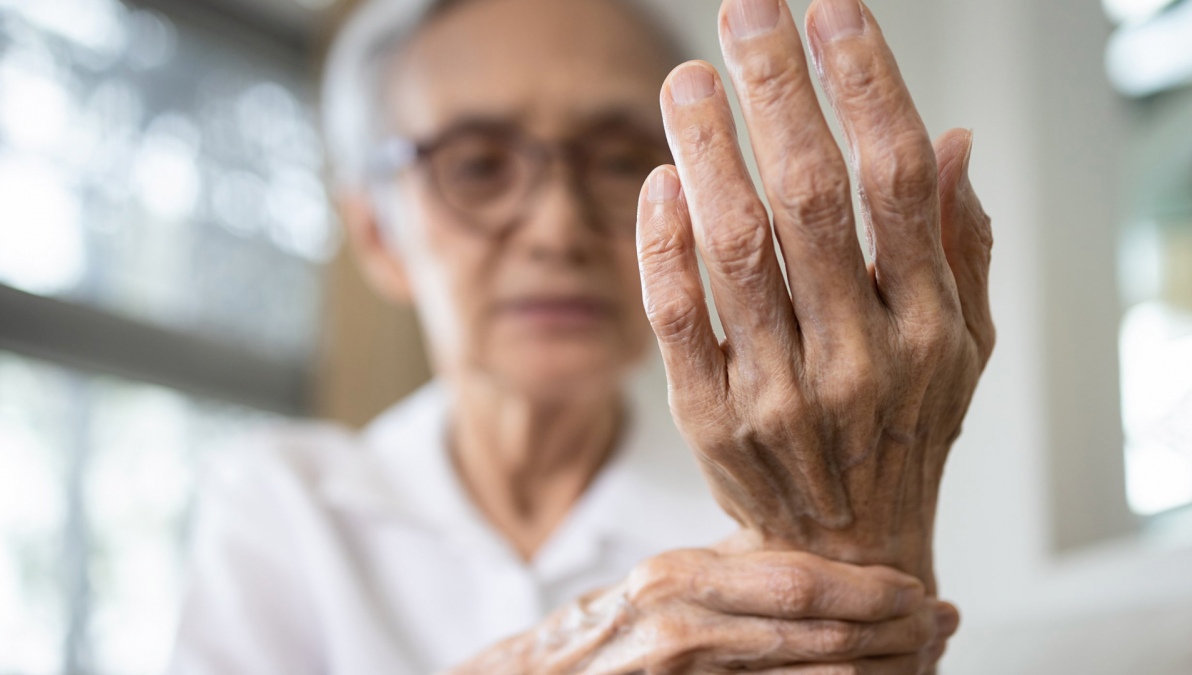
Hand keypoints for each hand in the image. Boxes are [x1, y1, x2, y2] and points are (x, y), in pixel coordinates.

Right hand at [446, 541, 958, 673]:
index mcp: (681, 572)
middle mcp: (678, 617)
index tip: (923, 588)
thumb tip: (830, 563)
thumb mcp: (674, 584)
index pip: (801, 578)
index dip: (873, 587)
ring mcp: (679, 667)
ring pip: (810, 672)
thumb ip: (742, 573)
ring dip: (879, 665)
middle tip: (944, 621)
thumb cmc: (613, 633)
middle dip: (893, 627)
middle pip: (817, 624)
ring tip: (925, 654)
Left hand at [636, 0, 993, 586]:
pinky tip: (658, 181)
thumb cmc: (903, 434)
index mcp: (930, 327)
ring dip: (709, 152)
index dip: (866, 85)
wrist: (843, 552)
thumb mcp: (962, 350)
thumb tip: (952, 138)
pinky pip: (680, 320)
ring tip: (688, 80)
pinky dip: (664, 247)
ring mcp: (782, 392)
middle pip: (812, 197)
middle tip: (747, 11)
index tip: (832, 11)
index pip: (896, 181)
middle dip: (778, 91)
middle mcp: (860, 357)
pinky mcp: (712, 420)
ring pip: (739, 248)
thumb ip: (960, 246)